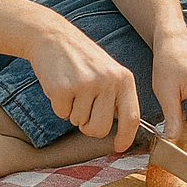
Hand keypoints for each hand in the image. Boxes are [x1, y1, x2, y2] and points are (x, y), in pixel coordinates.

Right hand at [27, 25, 141, 150]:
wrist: (54, 38)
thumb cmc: (83, 60)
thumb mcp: (109, 73)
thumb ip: (117, 97)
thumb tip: (123, 130)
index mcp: (124, 79)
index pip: (132, 118)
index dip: (126, 137)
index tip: (119, 148)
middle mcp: (108, 82)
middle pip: (100, 129)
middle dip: (89, 127)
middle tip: (83, 110)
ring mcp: (86, 85)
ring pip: (79, 122)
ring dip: (72, 111)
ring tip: (73, 88)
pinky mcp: (64, 88)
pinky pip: (61, 114)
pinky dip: (59, 105)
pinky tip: (60, 85)